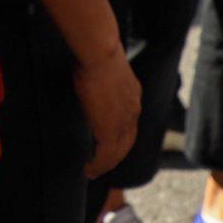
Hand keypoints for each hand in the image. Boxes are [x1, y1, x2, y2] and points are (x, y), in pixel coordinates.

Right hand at [73, 49, 141, 176]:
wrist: (99, 54)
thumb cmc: (97, 50)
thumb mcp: (105, 65)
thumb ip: (103, 74)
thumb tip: (90, 69)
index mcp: (132, 95)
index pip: (129, 122)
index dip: (121, 134)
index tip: (110, 142)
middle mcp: (132, 111)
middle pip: (127, 141)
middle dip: (116, 155)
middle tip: (103, 165)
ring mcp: (123, 122)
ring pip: (118, 152)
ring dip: (106, 164)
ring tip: (94, 171)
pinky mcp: (109, 130)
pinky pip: (105, 156)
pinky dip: (98, 166)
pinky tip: (89, 170)